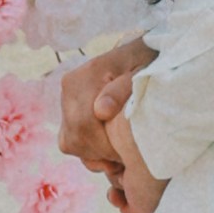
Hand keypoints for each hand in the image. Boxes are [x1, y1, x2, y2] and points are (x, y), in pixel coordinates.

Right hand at [58, 39, 163, 212]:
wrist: (141, 54)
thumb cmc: (147, 63)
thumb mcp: (142, 72)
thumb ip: (122, 90)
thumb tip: (100, 111)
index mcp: (85, 76)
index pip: (84, 124)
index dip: (104, 146)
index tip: (127, 153)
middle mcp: (69, 87)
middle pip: (74, 136)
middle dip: (100, 153)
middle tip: (125, 157)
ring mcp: (66, 99)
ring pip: (70, 142)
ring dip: (94, 154)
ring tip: (119, 154)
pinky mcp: (69, 110)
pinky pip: (69, 140)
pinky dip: (88, 150)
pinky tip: (108, 149)